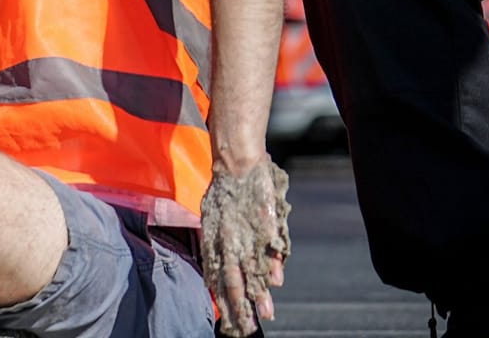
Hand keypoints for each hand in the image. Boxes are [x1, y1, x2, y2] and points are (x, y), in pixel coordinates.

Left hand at [201, 159, 291, 336]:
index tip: (229, 321)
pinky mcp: (264, 225)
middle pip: (233, 281)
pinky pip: (269, 250)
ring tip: (265, 315)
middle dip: (241, 307)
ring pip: (252, 271)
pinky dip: (273, 267)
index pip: (217, 278)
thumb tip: (217, 275)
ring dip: (260, 295)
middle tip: (246, 328)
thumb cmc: (224, 195)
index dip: (223, 300)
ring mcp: (246, 235)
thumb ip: (217, 249)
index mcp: (214, 243)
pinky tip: (275, 283)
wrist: (237, 166)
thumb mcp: (213, 222)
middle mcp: (228, 242)